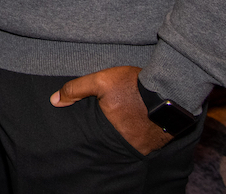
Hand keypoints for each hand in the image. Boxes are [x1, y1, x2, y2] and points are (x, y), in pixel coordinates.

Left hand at [49, 65, 171, 155]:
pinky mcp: (158, 143)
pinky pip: (144, 141)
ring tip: (126, 119)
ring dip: (126, 132)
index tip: (96, 119)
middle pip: (111, 139)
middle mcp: (127, 142)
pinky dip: (140, 133)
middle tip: (112, 119)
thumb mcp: (101, 81)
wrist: (171, 88)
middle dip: (110, 130)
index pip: (94, 135)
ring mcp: (144, 145)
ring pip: (128, 141)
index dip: (92, 127)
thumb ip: (76, 90)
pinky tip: (140, 121)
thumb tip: (54, 101)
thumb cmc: (134, 84)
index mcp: (110, 129)